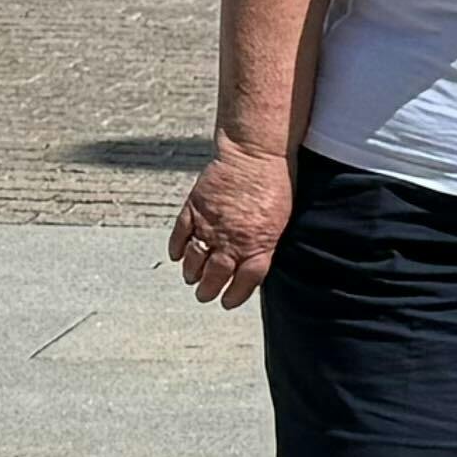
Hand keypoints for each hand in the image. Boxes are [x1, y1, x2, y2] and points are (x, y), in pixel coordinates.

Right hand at [168, 138, 292, 307]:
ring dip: (191, 272)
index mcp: (259, 245)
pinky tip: (176, 256)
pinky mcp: (194, 208)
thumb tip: (252, 266)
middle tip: (204, 295)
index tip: (227, 302)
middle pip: (216, 275)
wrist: (255, 154)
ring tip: (191, 278)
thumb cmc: (275, 186)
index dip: (234, 295)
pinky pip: (180, 234)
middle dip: (208, 290)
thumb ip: (265, 246)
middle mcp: (232, 240)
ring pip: (195, 258)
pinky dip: (176, 248)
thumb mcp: (280, 222)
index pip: (245, 282)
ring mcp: (211, 225)